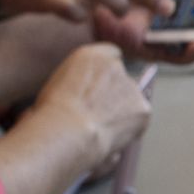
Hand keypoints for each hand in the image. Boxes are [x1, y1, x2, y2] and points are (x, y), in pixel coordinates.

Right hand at [32, 43, 151, 167]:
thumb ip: (76, 81)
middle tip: (96, 116)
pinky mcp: (143, 108)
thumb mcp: (56, 85)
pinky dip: (129, 130)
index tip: (99, 89)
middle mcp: (115, 66)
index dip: (105, 75)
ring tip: (100, 131)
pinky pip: (138, 119)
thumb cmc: (51, 113)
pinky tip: (111, 139)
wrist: (67, 131)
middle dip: (113, 96)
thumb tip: (78, 95)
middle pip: (120, 80)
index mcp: (90, 55)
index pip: (109, 54)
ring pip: (130, 100)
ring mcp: (132, 87)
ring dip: (121, 113)